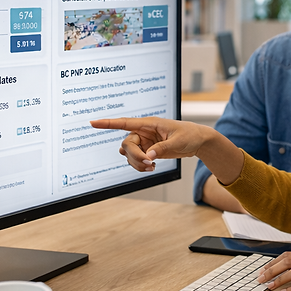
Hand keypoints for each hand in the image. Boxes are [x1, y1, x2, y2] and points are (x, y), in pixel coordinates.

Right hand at [90, 117, 208, 171]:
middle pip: (127, 144)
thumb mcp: (177, 141)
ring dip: (138, 163)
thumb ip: (162, 148)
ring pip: (129, 154)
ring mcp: (144, 142)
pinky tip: (152, 167)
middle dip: (135, 156)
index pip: (125, 122)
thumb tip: (148, 155)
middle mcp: (143, 132)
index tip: (93, 123)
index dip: (108, 123)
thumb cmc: (189, 135)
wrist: (197, 142)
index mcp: (149, 123)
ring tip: (152, 167)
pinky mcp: (147, 150)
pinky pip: (136, 160)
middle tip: (149, 163)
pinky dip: (141, 166)